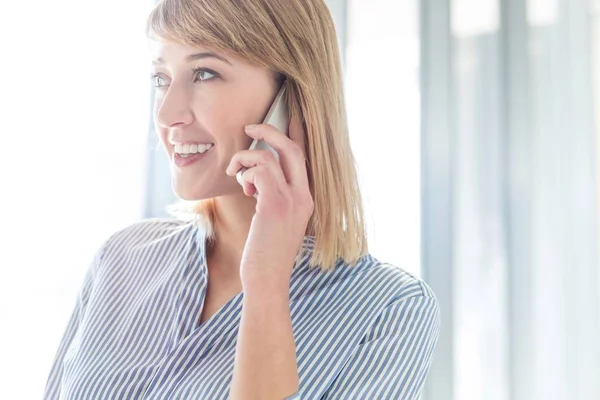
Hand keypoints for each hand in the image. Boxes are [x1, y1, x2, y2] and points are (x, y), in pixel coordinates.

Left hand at [225, 116, 313, 287]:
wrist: (267, 279)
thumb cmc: (266, 254)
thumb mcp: (275, 222)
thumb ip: (272, 199)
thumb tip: (256, 180)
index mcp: (305, 199)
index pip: (304, 159)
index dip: (298, 135)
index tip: (290, 118)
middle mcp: (303, 196)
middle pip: (291, 149)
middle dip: (269, 131)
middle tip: (250, 128)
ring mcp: (291, 200)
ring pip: (268, 157)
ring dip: (245, 158)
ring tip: (236, 173)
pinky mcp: (274, 205)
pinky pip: (258, 171)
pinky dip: (244, 173)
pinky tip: (241, 187)